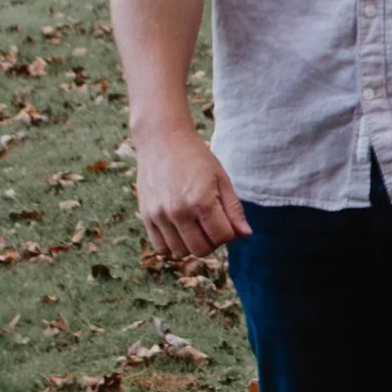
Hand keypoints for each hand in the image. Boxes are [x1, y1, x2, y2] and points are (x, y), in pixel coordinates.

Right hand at [134, 121, 250, 264]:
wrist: (162, 140)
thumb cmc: (196, 157)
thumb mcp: (221, 178)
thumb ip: (233, 209)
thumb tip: (245, 234)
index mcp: (201, 200)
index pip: (223, 237)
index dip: (230, 233)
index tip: (226, 221)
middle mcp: (179, 211)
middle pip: (201, 249)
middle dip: (212, 242)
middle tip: (211, 225)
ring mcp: (160, 215)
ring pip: (180, 252)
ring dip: (192, 244)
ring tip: (194, 226)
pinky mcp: (146, 215)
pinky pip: (160, 247)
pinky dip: (172, 244)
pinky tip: (179, 229)